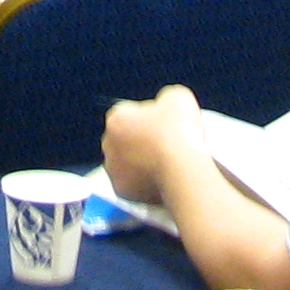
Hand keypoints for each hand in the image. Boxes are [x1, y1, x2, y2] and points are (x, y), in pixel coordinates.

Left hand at [100, 85, 200, 202]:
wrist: (181, 169)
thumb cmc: (178, 131)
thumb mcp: (177, 97)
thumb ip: (165, 99)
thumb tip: (165, 106)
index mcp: (117, 118)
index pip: (129, 113)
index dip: (148, 118)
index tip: (164, 125)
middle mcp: (108, 143)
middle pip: (124, 139)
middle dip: (139, 141)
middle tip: (164, 144)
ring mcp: (112, 169)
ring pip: (126, 163)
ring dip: (139, 162)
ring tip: (164, 164)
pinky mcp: (121, 191)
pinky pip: (131, 184)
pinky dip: (142, 182)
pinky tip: (160, 178)